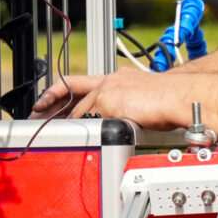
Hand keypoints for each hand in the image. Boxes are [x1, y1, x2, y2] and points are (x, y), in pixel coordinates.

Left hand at [39, 67, 195, 128]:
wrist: (181, 97)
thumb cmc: (173, 101)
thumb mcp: (144, 99)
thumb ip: (127, 106)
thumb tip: (125, 120)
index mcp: (118, 77)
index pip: (82, 82)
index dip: (61, 91)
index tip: (47, 99)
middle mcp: (110, 80)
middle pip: (74, 93)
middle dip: (52, 104)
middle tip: (36, 113)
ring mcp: (108, 91)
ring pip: (80, 111)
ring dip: (69, 125)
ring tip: (54, 135)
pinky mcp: (108, 103)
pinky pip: (89, 122)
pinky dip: (82, 132)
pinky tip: (77, 140)